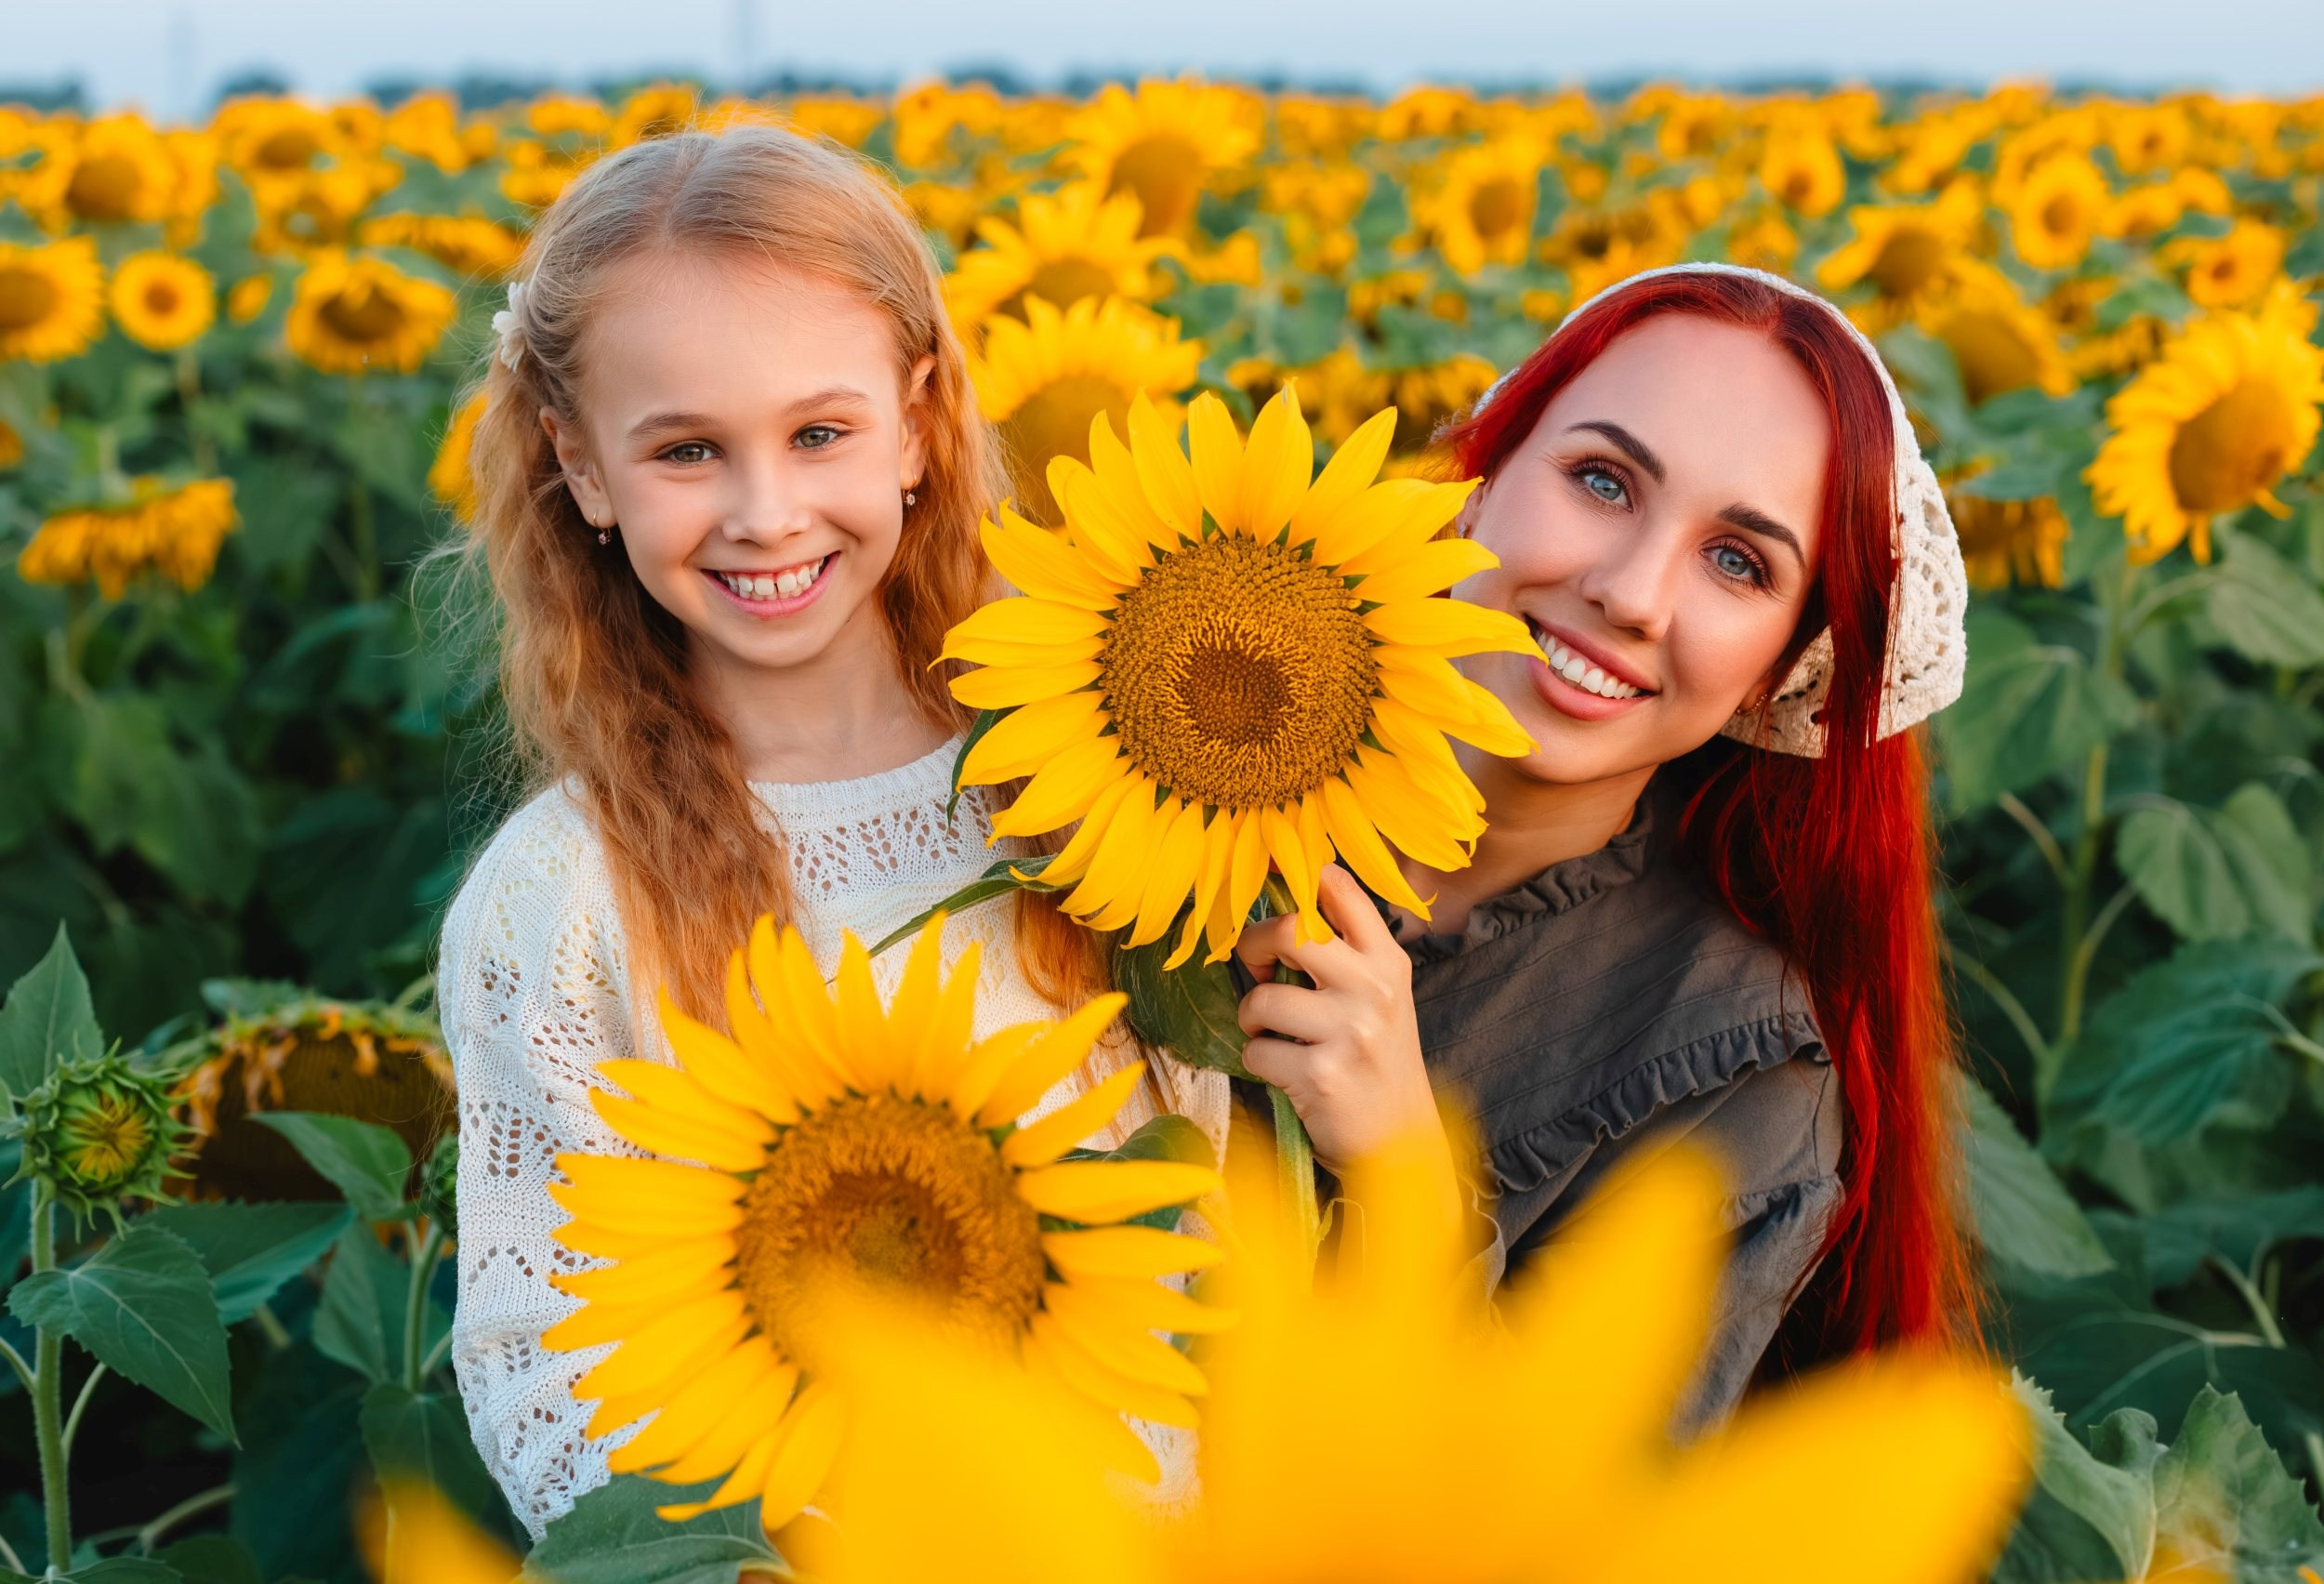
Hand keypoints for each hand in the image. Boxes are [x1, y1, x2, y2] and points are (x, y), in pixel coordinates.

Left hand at [1234, 865, 1450, 1178]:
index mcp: (1388, 962)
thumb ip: (1345, 955)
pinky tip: (1285, 1071)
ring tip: (1269, 1031)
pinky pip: (1258, 1049)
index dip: (1297, 880)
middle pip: (1292, 929)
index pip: (1340, 890)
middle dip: (1254, 944)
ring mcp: (1349, 1031)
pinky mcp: (1322, 1074)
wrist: (1402, 1141)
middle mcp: (1374, 989)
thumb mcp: (1380, 998)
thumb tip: (1278, 911)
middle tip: (1254, 966)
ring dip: (1252, 1017)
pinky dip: (1259, 1060)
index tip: (1275, 896)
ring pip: (1263, 998)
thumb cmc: (1378, 1062)